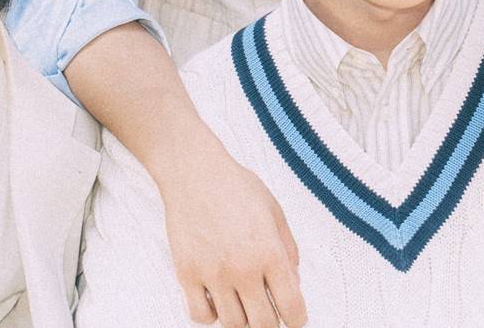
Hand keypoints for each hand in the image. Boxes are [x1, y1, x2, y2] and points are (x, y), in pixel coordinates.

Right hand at [156, 140, 306, 326]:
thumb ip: (288, 249)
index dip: (297, 320)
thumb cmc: (235, 186)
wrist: (194, 171)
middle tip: (268, 313)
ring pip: (232, 324)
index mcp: (269, 252)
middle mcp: (242, 268)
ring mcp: (212, 273)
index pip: (291, 308)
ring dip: (241, 318)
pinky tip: (217, 299)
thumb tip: (293, 282)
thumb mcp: (274, 211)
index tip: (294, 319)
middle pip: (262, 324)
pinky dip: (211, 315)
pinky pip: (200, 315)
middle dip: (270, 324)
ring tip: (242, 301)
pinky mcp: (187, 273)